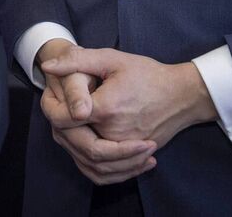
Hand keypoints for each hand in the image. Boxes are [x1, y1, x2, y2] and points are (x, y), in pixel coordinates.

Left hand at [36, 39, 154, 184]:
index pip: (62, 118)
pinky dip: (91, 163)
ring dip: (72, 145)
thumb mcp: (112, 59)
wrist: (182, 95)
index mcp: (105, 108)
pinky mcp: (132, 157)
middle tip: (57, 108)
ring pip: (86, 160)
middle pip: (71, 141)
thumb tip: (48, 66)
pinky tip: (88, 144)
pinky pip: (105, 172)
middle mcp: (113, 133)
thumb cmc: (148, 74)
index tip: (51, 96)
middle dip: (59, 126)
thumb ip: (78, 61)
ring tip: (71, 126)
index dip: (50, 107)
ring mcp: (124, 148)